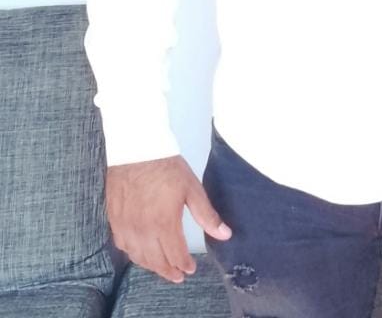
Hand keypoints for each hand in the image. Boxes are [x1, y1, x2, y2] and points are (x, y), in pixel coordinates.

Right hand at [106, 155, 231, 282]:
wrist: (136, 149)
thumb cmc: (166, 166)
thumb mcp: (192, 188)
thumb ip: (207, 215)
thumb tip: (225, 234)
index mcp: (164, 224)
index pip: (176, 255)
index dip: (184, 265)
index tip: (190, 268)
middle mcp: (143, 230)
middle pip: (156, 261)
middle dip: (169, 271)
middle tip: (178, 275)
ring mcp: (126, 226)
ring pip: (138, 257)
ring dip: (151, 266)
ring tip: (161, 267)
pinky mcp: (114, 219)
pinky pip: (123, 245)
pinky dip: (133, 254)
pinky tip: (139, 252)